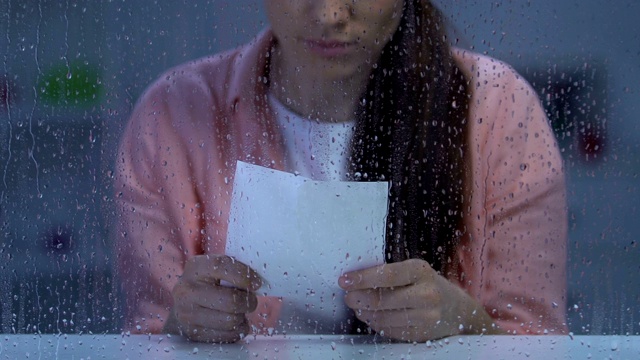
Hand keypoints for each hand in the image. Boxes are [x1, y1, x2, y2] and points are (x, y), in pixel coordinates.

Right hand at [166, 254, 261, 342]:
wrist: (182, 305)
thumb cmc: (207, 284)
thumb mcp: (214, 269)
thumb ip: (233, 270)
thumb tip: (258, 281)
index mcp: (195, 268)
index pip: (222, 266)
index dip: (244, 275)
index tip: (257, 283)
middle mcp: (188, 290)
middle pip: (231, 301)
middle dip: (248, 301)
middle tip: (250, 299)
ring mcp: (188, 314)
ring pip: (231, 321)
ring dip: (242, 317)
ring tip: (239, 311)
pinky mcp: (194, 333)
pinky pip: (228, 336)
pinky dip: (237, 330)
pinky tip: (232, 322)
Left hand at [339, 258, 494, 341]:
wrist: (457, 309)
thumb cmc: (427, 285)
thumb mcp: (414, 271)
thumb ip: (389, 273)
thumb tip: (355, 279)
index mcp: (421, 271)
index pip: (387, 275)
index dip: (362, 278)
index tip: (344, 280)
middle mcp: (426, 294)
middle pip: (382, 299)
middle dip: (359, 298)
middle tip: (348, 296)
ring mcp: (425, 317)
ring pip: (383, 318)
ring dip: (365, 313)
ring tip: (358, 307)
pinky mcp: (421, 334)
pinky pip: (390, 331)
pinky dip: (376, 324)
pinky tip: (372, 317)